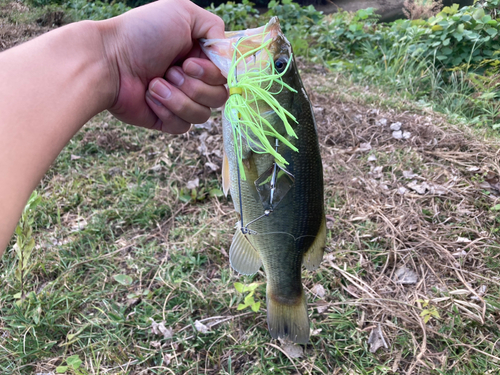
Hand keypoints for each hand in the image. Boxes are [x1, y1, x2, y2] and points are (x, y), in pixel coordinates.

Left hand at [103, 0, 227, 133]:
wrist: (107, 61)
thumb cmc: (142, 33)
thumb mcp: (182, 12)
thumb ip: (215, 27)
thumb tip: (229, 57)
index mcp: (200, 56)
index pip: (226, 75)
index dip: (213, 73)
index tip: (190, 62)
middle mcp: (193, 79)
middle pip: (220, 97)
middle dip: (194, 85)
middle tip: (170, 70)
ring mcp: (180, 101)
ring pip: (203, 115)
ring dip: (178, 97)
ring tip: (155, 83)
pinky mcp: (166, 121)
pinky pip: (183, 126)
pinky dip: (167, 111)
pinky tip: (150, 96)